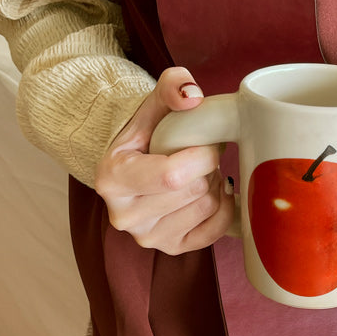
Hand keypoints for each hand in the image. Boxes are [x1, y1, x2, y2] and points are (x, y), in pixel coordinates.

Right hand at [95, 66, 234, 254]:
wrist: (136, 166)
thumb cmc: (147, 135)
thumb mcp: (153, 104)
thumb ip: (172, 86)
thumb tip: (192, 97)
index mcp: (112, 179)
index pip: (172, 176)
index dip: (203, 156)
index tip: (206, 143)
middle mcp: (125, 216)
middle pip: (195, 191)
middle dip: (209, 168)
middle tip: (200, 157)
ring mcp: (147, 237)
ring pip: (207, 208)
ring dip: (216, 185)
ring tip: (200, 173)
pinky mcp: (170, 248)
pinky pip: (215, 231)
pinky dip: (224, 209)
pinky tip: (212, 192)